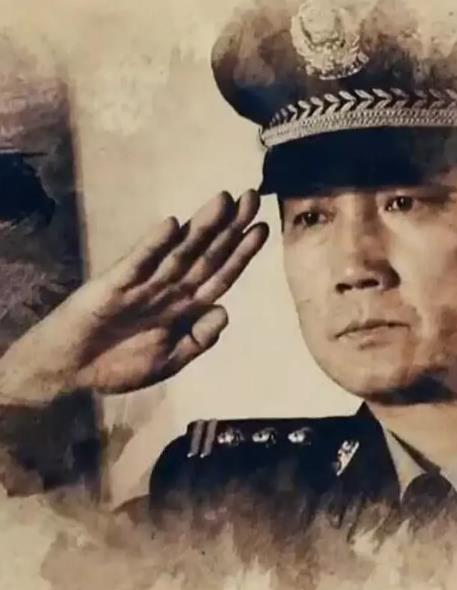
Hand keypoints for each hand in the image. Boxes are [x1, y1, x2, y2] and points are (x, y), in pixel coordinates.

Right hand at [0, 190, 267, 400]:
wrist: (70, 369)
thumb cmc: (118, 364)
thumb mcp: (169, 361)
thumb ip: (197, 340)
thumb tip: (225, 312)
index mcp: (184, 308)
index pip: (219, 275)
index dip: (241, 253)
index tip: (262, 229)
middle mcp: (168, 290)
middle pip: (205, 255)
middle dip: (230, 228)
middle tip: (252, 197)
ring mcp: (142, 285)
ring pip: (178, 253)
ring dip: (201, 228)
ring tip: (224, 201)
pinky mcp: (114, 284)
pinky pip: (138, 264)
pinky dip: (154, 246)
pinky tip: (172, 227)